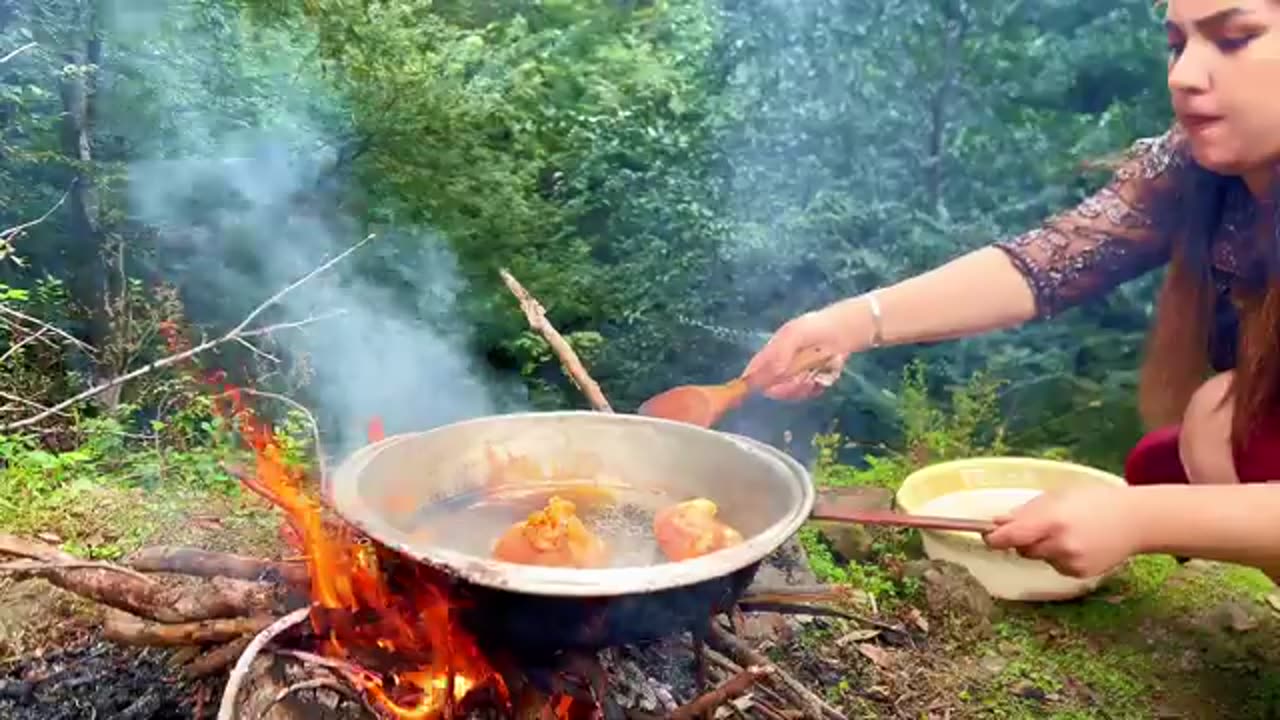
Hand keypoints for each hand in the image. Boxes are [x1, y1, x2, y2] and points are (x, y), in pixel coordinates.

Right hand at [742, 305, 856, 400]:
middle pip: (773, 386)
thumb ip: (780, 352)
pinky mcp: (813, 379)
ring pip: (792, 391)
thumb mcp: (796, 333)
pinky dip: (817, 387)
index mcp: (773, 350)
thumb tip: (770, 374)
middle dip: (787, 387)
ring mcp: (798, 372)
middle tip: (804, 380)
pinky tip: (825, 376)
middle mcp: (783, 363)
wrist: (849, 329)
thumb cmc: (819, 327)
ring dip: (804, 387)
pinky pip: (809, 392)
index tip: (758, 391)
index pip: (755, 368)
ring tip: (817, 375)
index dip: (752, 381)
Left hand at [983, 486, 1142, 577]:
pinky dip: (1059, 556)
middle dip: (1021, 539)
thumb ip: (1028, 510)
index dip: (995, 538)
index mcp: (1052, 519)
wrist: (1136, 520)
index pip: (1012, 536)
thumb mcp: (1059, 496)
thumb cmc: (1094, 500)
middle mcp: (1060, 544)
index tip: (987, 536)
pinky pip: (1056, 566)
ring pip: (1039, 558)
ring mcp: (1071, 562)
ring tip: (1066, 532)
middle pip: (1022, 549)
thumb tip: (998, 523)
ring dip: (1042, 547)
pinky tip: (1078, 544)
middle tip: (1037, 527)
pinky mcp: (1080, 574)